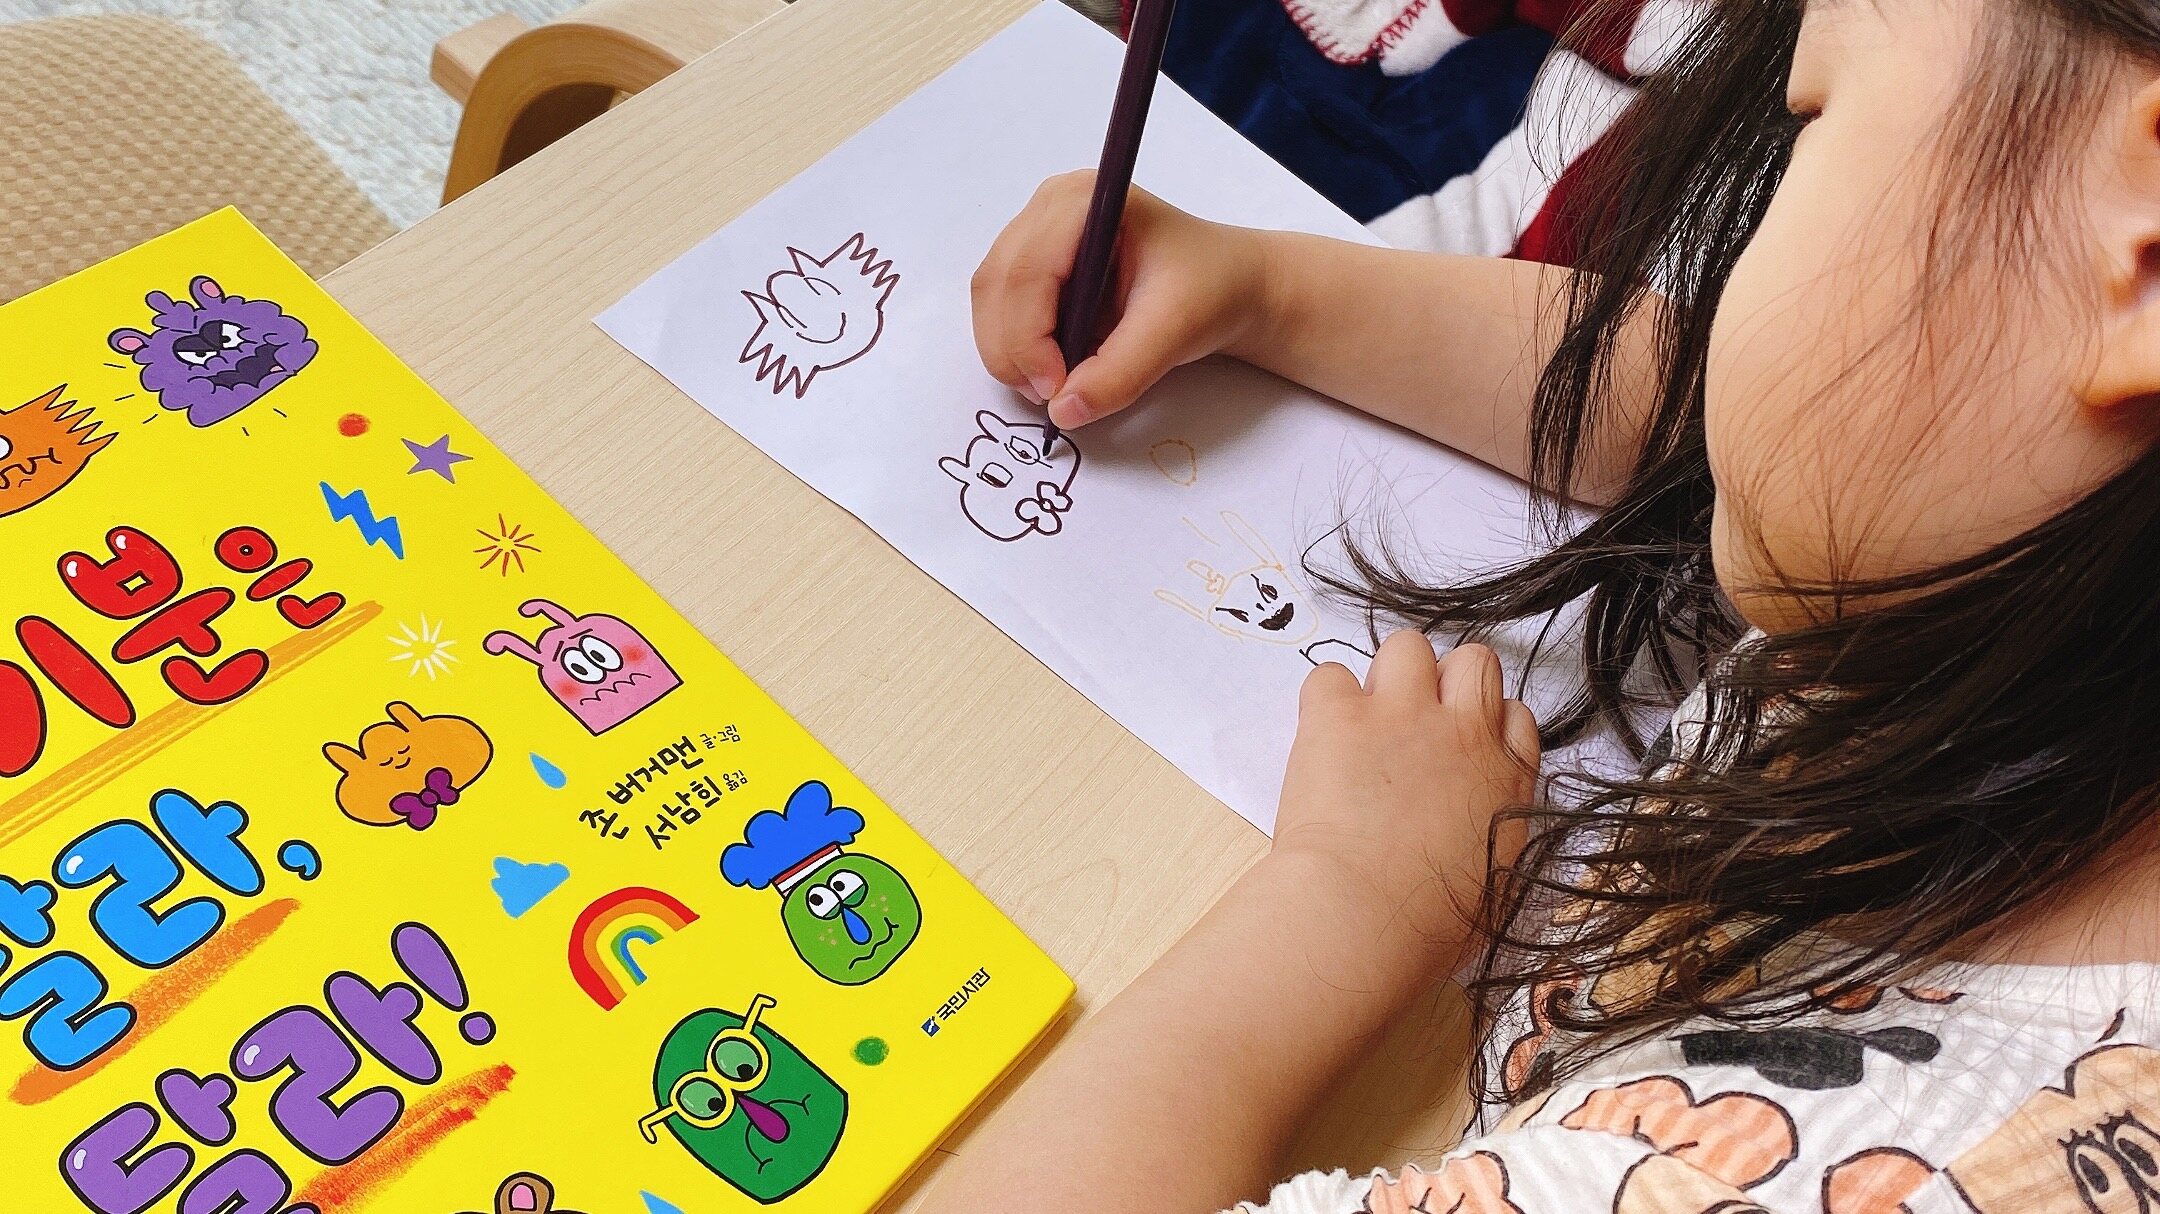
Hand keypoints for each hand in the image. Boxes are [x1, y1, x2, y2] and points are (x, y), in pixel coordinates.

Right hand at [971, 171, 1274, 428]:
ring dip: (1012, 354)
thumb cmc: (1209, 289)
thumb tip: (1063, 412)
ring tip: (1056, 386)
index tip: (1056, 388)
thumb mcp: (1175, 331)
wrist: (1228, 285)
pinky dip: (1019, 349)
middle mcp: (1050, 208)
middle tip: (1052, 397)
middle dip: (1014, 351)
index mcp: (1084, 200)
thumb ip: (1120, 373)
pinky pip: (1002, 312)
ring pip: (992, 301)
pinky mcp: (1035, 265)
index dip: (1029, 337)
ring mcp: (1037, 233)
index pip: (1028, 270)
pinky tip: (1056, 367)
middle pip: (997, 285)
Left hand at [1272, 634, 1539, 957]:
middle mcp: (1463, 734)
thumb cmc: (1429, 926)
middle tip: (1414, 727)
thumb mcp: (1494, 882)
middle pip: (1474, 662)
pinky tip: (1320, 738)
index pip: (1516, 716)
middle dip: (1447, 684)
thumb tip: (1469, 828)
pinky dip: (1324, 701)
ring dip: (1390, 676)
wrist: (1364, 917)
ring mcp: (1401, 715)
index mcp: (1506, 780)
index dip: (1485, 725)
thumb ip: (1490, 831)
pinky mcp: (1339, 715)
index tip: (1460, 751)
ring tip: (1367, 723)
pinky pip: (1329, 675)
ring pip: (1407, 646)